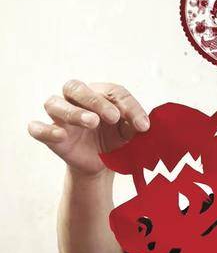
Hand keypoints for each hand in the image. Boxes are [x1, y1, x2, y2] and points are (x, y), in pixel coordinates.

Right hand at [28, 80, 149, 176]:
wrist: (102, 164)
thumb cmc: (115, 140)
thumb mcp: (130, 133)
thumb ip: (135, 125)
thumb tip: (144, 125)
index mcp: (99, 94)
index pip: (112, 91)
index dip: (129, 106)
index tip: (143, 126)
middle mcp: (75, 99)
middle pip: (77, 88)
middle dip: (96, 100)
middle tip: (113, 116)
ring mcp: (59, 116)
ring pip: (54, 103)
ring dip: (73, 112)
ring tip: (92, 122)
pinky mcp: (50, 135)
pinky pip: (37, 128)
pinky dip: (46, 130)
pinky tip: (62, 135)